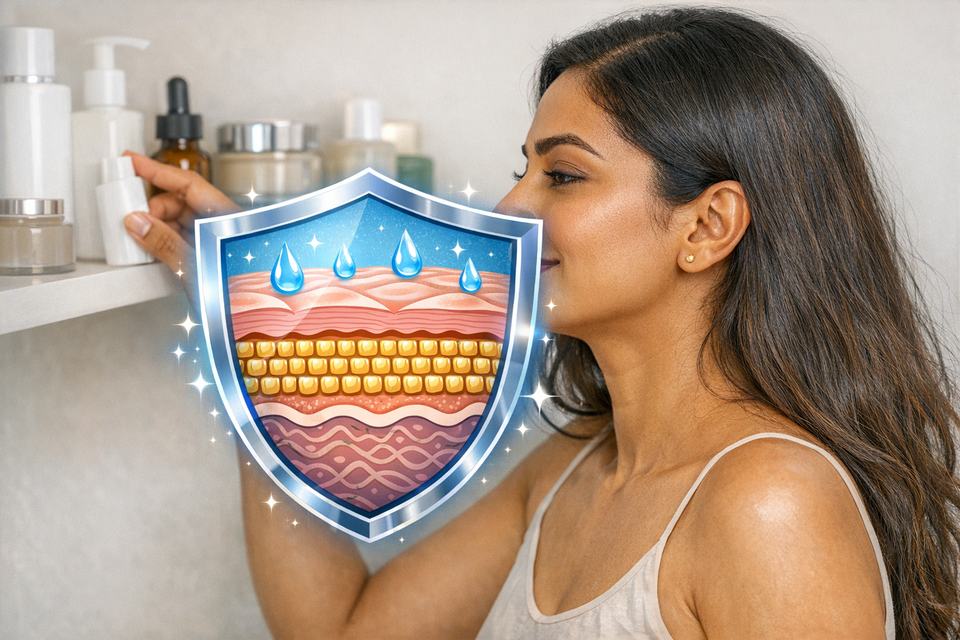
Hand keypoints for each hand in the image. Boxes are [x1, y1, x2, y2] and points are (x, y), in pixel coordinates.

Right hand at [121, 151, 238, 307]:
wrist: (252, 319)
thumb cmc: (237, 295)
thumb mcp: (194, 267)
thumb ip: (165, 243)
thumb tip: (138, 222)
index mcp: (226, 219)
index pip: (188, 183)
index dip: (158, 170)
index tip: (132, 161)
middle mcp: (223, 225)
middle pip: (182, 201)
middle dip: (154, 206)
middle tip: (133, 218)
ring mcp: (218, 239)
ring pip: (181, 220)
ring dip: (159, 225)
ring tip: (142, 238)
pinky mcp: (212, 253)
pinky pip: (184, 236)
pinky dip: (166, 238)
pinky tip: (154, 247)